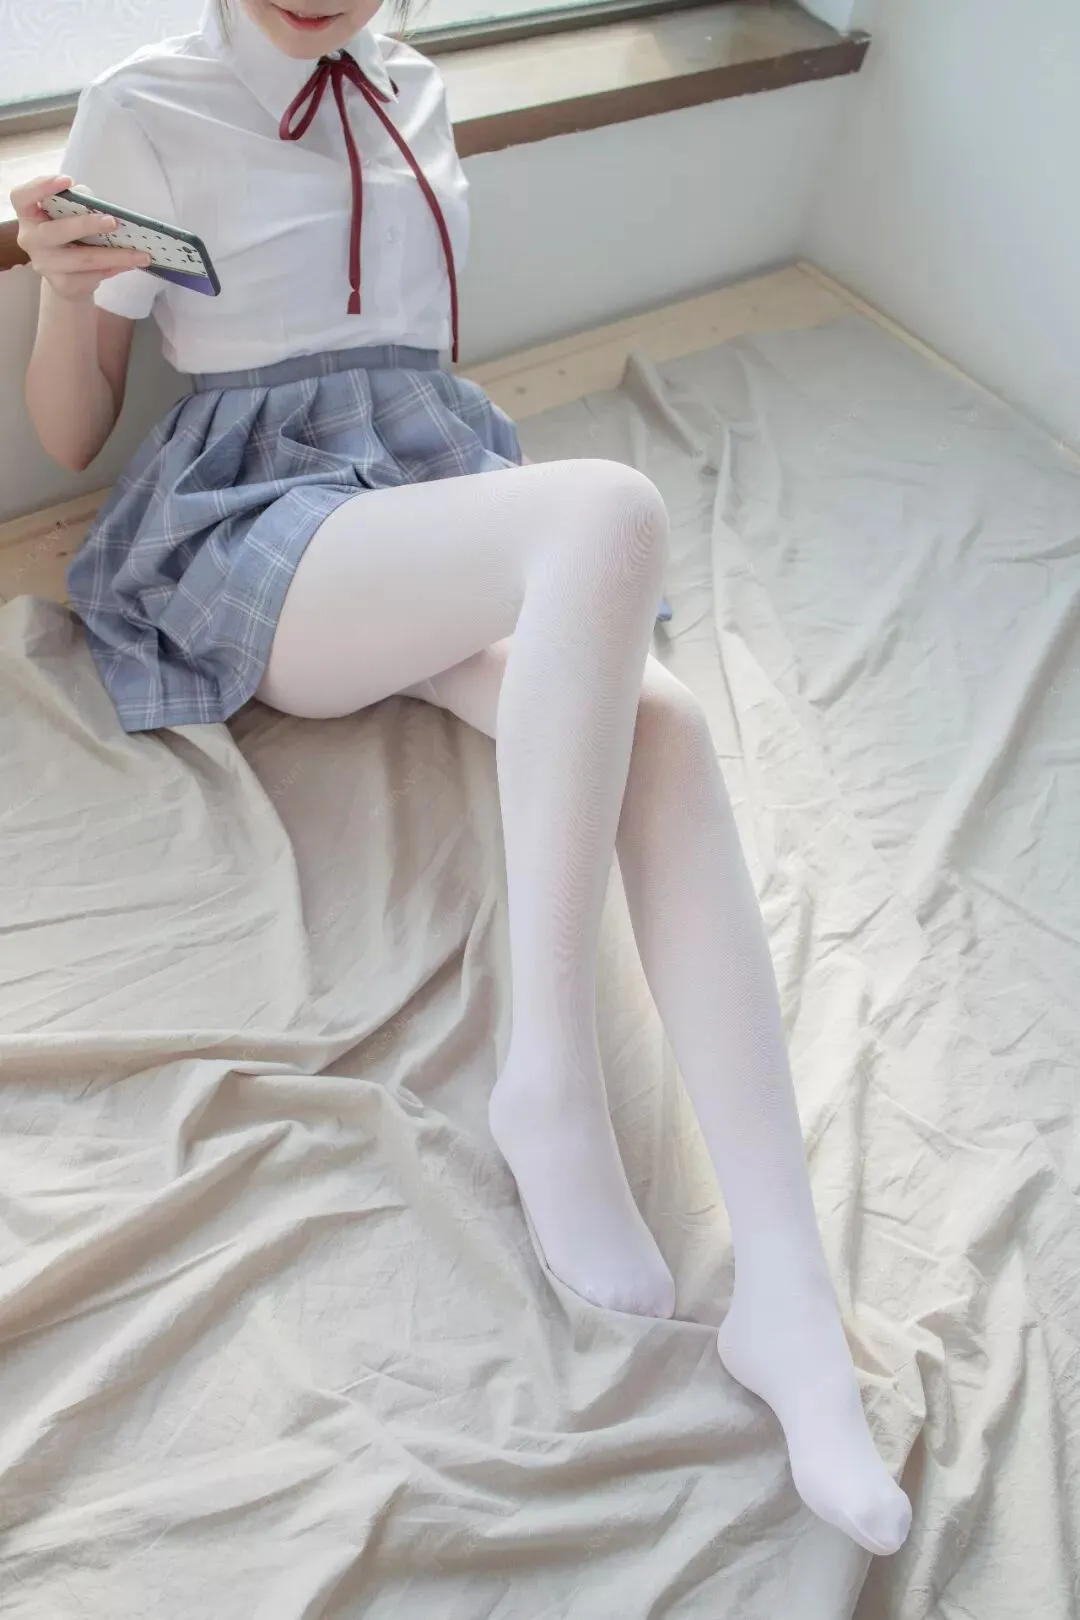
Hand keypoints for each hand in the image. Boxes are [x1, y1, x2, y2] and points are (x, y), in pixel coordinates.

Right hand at [12, 174, 151, 303]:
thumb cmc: (68, 235)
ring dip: (116, 255)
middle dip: (87, 225)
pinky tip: (132, 263)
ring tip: (141, 253)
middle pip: (56, 232)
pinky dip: (116, 268)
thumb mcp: (67, 215)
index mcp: (28, 215)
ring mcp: (46, 265)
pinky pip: (94, 276)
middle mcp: (31, 240)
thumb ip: (77, 203)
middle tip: (113, 221)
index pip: (21, 197)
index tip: (68, 180)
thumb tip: (95, 202)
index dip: (41, 187)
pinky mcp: (63, 285)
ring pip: (83, 259)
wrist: (67, 276)